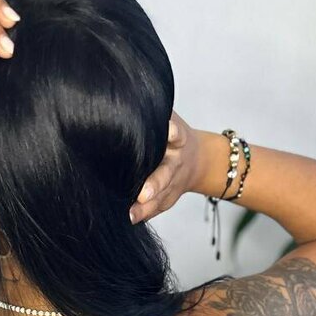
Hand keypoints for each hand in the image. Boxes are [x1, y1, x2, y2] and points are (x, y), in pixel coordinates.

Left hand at [129, 110, 201, 224]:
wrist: (197, 158)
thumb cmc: (169, 135)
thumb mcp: (167, 118)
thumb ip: (150, 115)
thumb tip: (118, 96)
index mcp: (177, 138)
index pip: (177, 133)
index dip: (173, 132)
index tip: (169, 131)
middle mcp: (176, 161)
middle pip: (166, 174)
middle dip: (155, 184)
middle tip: (143, 194)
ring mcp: (174, 182)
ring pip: (162, 197)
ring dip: (147, 206)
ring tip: (131, 214)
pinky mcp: (169, 198)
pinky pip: (158, 208)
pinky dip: (145, 214)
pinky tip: (130, 218)